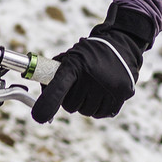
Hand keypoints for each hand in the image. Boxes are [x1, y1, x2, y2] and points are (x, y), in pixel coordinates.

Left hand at [31, 5, 152, 123]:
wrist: (121, 45)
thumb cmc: (89, 54)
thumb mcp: (71, 56)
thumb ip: (55, 75)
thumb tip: (41, 99)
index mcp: (76, 64)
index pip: (59, 86)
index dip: (49, 102)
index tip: (39, 116)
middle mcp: (92, 76)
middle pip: (71, 106)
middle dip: (70, 100)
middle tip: (76, 89)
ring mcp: (109, 86)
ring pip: (86, 112)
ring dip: (85, 105)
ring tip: (91, 89)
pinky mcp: (122, 94)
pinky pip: (102, 114)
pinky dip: (99, 109)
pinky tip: (101, 94)